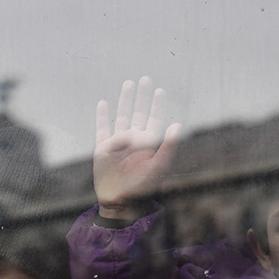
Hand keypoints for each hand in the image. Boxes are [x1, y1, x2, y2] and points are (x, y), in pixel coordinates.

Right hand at [94, 77, 180, 220]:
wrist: (119, 199)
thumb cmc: (141, 186)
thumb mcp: (158, 166)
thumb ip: (168, 146)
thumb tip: (176, 125)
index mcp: (148, 144)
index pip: (154, 119)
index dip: (157, 105)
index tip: (160, 91)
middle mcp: (134, 140)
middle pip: (138, 112)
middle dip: (142, 97)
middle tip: (145, 79)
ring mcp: (118, 143)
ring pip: (122, 116)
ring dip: (125, 100)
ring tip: (128, 84)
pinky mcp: (102, 148)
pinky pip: (102, 128)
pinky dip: (102, 115)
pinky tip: (103, 103)